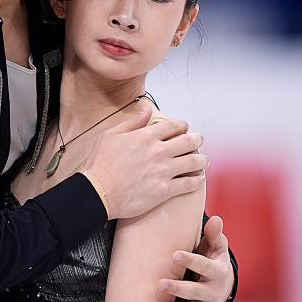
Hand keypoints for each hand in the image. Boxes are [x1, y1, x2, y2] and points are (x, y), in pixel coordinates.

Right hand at [82, 101, 207, 219]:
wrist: (97, 192)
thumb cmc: (100, 165)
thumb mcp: (111, 135)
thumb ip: (132, 122)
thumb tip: (146, 109)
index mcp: (146, 136)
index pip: (175, 125)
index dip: (183, 125)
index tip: (184, 128)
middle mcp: (158, 152)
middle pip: (189, 141)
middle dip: (197, 140)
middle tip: (198, 141)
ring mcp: (163, 171)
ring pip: (194, 162)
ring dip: (202, 160)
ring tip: (203, 161)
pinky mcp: (164, 190)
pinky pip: (189, 184)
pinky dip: (197, 180)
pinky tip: (198, 179)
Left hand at [158, 215, 233, 301]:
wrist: (224, 283)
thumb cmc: (213, 259)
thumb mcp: (216, 247)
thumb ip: (214, 235)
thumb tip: (215, 219)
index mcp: (217, 271)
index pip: (203, 265)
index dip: (190, 260)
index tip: (174, 254)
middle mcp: (213, 291)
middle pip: (195, 290)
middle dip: (179, 288)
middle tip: (161, 284)